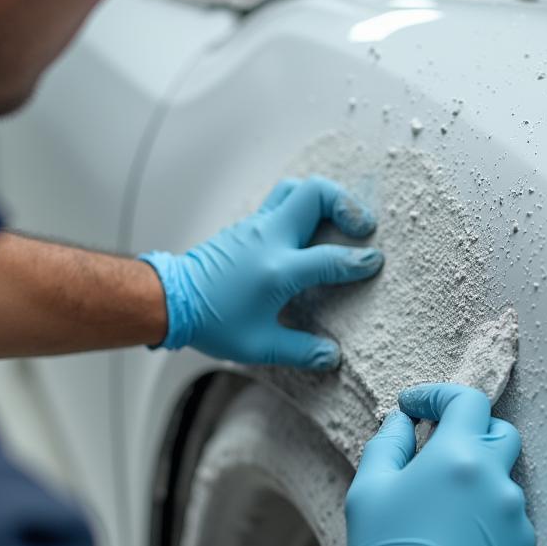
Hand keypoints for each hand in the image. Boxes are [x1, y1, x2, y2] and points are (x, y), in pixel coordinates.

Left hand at [140, 178, 382, 367]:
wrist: (171, 300)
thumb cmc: (213, 323)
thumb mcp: (259, 346)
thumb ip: (300, 350)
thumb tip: (332, 356)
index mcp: (278, 270)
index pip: (330, 259)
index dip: (358, 261)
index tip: (375, 262)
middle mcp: (269, 239)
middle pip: (314, 193)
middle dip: (346, 203)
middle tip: (362, 226)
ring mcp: (256, 227)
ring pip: (295, 189)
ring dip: (323, 198)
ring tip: (340, 220)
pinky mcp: (247, 226)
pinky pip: (280, 202)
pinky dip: (302, 208)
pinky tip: (309, 231)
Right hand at [342, 384, 535, 545]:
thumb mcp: (368, 490)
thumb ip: (387, 444)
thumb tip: (401, 423)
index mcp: (458, 456)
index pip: (466, 400)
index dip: (439, 395)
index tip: (416, 406)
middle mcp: (495, 478)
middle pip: (497, 430)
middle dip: (468, 430)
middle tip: (436, 446)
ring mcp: (513, 513)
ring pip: (503, 474)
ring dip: (476, 474)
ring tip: (442, 501)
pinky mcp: (522, 545)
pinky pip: (507, 511)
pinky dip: (486, 509)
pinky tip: (458, 531)